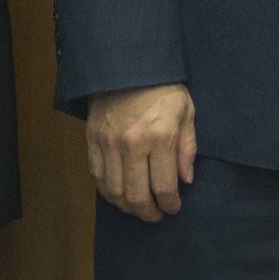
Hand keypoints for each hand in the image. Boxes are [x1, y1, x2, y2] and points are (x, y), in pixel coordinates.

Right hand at [86, 83, 198, 221]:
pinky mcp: (92, 140)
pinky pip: (97, 176)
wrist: (127, 64)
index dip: (170, 204)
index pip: (164, 186)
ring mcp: (108, 143)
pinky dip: (108, 192)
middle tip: (156, 215)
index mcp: (159, 136)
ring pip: (113, 191)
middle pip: (136, 195)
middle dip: (148, 213)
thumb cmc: (163, 87)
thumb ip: (187, 147)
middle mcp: (131, 144)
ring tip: (139, 207)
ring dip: (127, 206)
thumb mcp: (186, 111)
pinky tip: (120, 194)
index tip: (174, 208)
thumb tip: (185, 180)